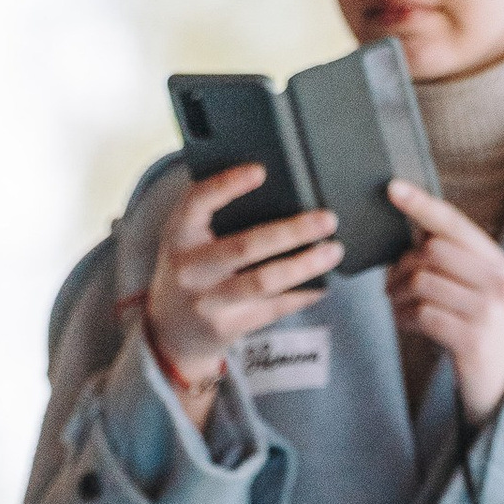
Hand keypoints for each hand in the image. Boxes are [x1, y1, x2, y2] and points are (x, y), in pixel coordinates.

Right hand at [144, 172, 341, 398]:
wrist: (170, 332)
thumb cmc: (191, 272)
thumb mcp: (187, 241)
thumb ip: (215, 218)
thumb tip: (281, 196)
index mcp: (178, 235)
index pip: (196, 202)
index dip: (226, 185)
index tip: (260, 171)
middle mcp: (189, 269)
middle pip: (245, 246)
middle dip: (291, 231)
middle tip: (327, 219)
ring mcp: (206, 302)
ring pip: (264, 281)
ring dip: (304, 265)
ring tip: (333, 252)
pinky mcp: (225, 328)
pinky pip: (272, 309)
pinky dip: (302, 295)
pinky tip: (322, 283)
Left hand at [385, 179, 503, 423]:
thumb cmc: (483, 332)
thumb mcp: (480, 291)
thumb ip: (457, 263)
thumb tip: (417, 231)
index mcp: (500, 263)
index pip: (455, 224)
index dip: (421, 204)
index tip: (392, 188)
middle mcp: (498, 282)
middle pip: (431, 252)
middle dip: (402, 266)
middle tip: (392, 285)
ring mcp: (487, 312)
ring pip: (422, 283)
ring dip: (398, 295)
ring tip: (398, 306)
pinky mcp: (471, 340)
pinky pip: (422, 315)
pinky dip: (404, 318)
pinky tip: (406, 324)